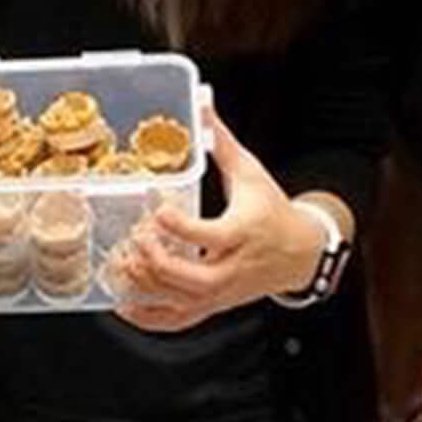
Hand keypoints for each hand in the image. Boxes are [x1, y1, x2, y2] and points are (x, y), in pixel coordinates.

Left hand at [107, 106, 327, 330]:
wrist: (300, 252)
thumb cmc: (272, 210)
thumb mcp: (250, 171)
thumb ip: (220, 139)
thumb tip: (202, 100)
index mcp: (243, 231)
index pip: (210, 236)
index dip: (179, 227)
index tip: (157, 211)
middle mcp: (233, 267)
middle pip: (194, 279)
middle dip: (159, 262)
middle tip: (135, 240)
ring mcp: (222, 292)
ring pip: (183, 303)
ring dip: (147, 288)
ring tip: (122, 265)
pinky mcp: (214, 305)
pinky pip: (180, 321)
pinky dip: (149, 318)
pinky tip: (125, 305)